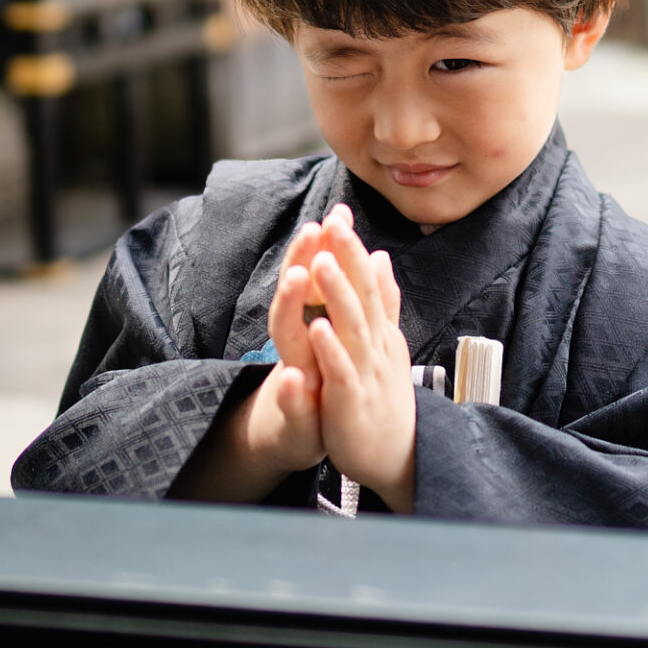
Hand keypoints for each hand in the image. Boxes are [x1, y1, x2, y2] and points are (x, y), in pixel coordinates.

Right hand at [238, 208, 353, 474]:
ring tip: (297, 279)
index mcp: (312, 321)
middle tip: (311, 232)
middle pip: (294, 293)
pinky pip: (290, 401)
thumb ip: (346, 293)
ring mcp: (293, 374)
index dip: (322, 246)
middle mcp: (298, 340)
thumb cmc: (320, 374)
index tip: (335, 215)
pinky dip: (290, 391)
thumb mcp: (337, 331)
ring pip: (286, 338)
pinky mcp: (294, 413)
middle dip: (300, 261)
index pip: (314, 276)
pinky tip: (293, 378)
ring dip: (289, 306)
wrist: (297, 432)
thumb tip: (362, 248)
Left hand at [308, 216, 417, 510]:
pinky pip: (341, 371)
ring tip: (320, 263)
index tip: (339, 215)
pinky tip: (316, 327)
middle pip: (361, 296)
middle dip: (346, 260)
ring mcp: (365, 372)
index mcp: (377, 330)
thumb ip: (382, 301)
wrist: (396, 453)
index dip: (352, 249)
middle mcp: (374, 345)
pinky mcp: (352, 401)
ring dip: (336, 295)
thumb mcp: (385, 342)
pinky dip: (330, 349)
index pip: (367, 282)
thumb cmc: (383, 394)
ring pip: (351, 328)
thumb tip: (380, 256)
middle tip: (334, 223)